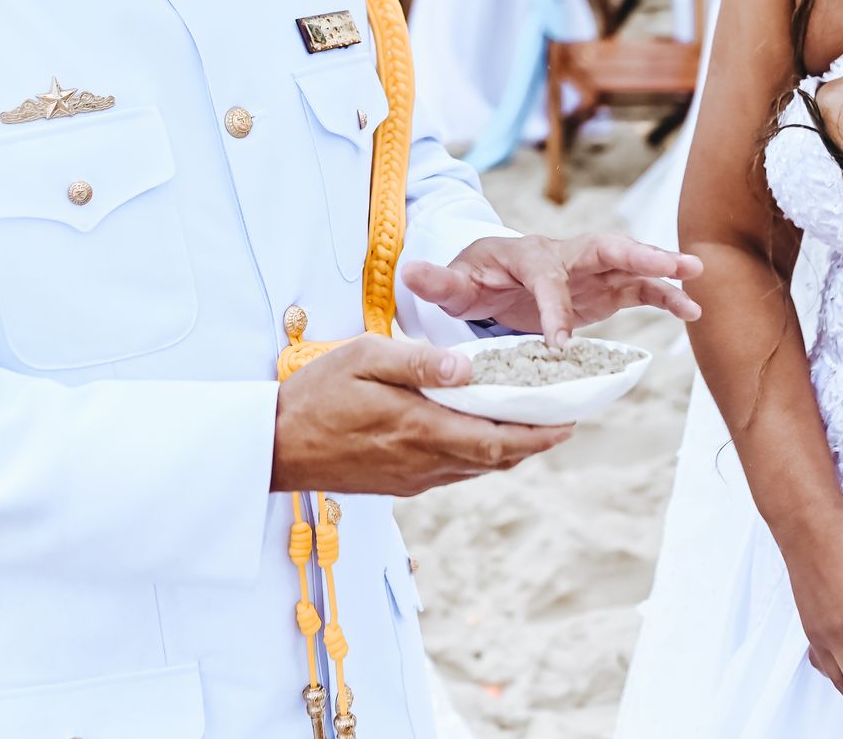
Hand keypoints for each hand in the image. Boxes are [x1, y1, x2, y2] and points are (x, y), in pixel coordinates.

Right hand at [270, 335, 571, 494]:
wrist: (272, 448)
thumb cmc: (314, 395)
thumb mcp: (363, 359)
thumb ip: (418, 363)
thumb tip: (468, 367)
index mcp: (420, 429)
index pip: (497, 440)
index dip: (538, 434)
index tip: (570, 420)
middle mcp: (423, 462)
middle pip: (495, 459)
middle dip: (533, 441)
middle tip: (563, 421)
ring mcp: (412, 477)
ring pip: (476, 468)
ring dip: (508, 450)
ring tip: (532, 425)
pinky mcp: (399, 484)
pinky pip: (453, 471)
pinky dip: (478, 455)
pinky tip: (480, 435)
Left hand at [402, 233, 701, 344]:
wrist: (492, 273)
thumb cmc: (474, 276)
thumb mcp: (454, 282)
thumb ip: (439, 281)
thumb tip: (411, 271)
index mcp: (530, 256)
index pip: (548, 280)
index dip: (555, 310)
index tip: (559, 344)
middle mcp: (567, 256)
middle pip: (607, 247)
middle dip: (641, 253)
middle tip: (675, 265)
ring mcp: (591, 271)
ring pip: (632, 264)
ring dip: (665, 271)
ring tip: (698, 283)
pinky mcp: (605, 289)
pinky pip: (640, 289)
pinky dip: (666, 296)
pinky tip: (692, 312)